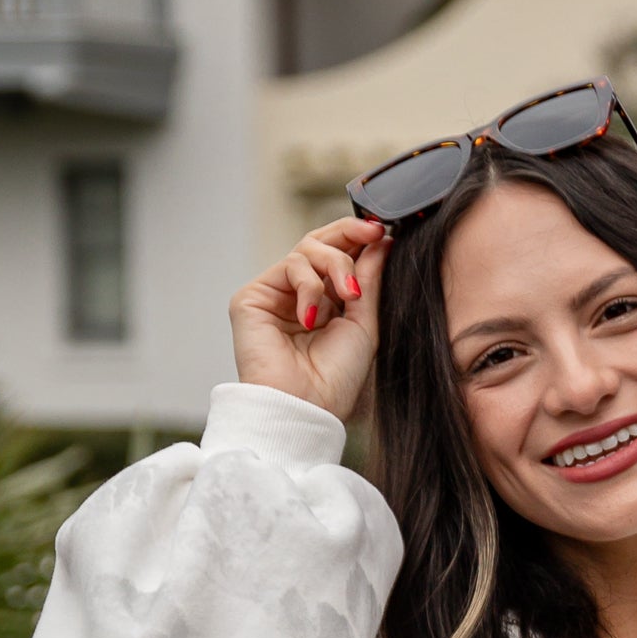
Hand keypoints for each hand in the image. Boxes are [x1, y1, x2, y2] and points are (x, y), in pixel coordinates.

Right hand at [229, 214, 386, 423]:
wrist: (306, 408)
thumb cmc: (334, 380)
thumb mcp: (364, 323)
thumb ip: (369, 279)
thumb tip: (381, 240)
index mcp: (325, 302)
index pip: (338, 254)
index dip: (359, 236)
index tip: (384, 229)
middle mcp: (298, 295)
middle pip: (319, 242)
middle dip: (349, 234)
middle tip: (374, 234)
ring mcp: (275, 295)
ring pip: (307, 248)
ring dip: (336, 265)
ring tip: (349, 297)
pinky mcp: (253, 298)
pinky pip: (289, 267)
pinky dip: (309, 286)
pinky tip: (313, 317)